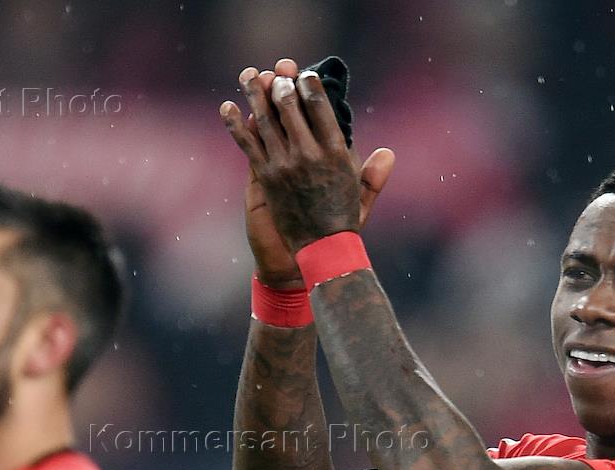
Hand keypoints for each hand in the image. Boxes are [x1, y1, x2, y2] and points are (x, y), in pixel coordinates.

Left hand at [222, 60, 395, 256]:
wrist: (319, 252)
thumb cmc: (342, 225)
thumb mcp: (363, 199)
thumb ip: (373, 176)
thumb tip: (388, 153)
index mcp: (336, 153)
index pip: (320, 107)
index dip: (309, 86)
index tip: (303, 75)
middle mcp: (310, 154)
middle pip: (291, 106)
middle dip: (281, 84)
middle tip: (275, 72)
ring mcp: (285, 165)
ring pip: (267, 120)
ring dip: (256, 93)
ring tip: (249, 74)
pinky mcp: (266, 178)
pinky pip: (248, 144)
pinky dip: (236, 124)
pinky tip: (227, 106)